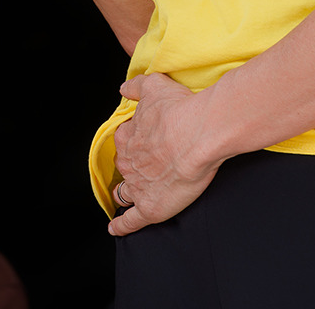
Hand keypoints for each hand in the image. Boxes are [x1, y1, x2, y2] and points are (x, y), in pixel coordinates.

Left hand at [108, 72, 222, 235]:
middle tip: (144, 166)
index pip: (123, 140)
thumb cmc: (180, 110)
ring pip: (124, 192)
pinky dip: (121, 226)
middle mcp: (129, 162)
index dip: (132, 141)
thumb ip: (137, 87)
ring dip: (124, 193)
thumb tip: (124, 89)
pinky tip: (115, 228)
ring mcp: (137, 186)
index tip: (142, 141)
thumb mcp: (155, 86)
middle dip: (130, 166)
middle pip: (124, 166)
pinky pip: (130, 221)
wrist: (199, 136)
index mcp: (128, 136)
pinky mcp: (149, 207)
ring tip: (127, 196)